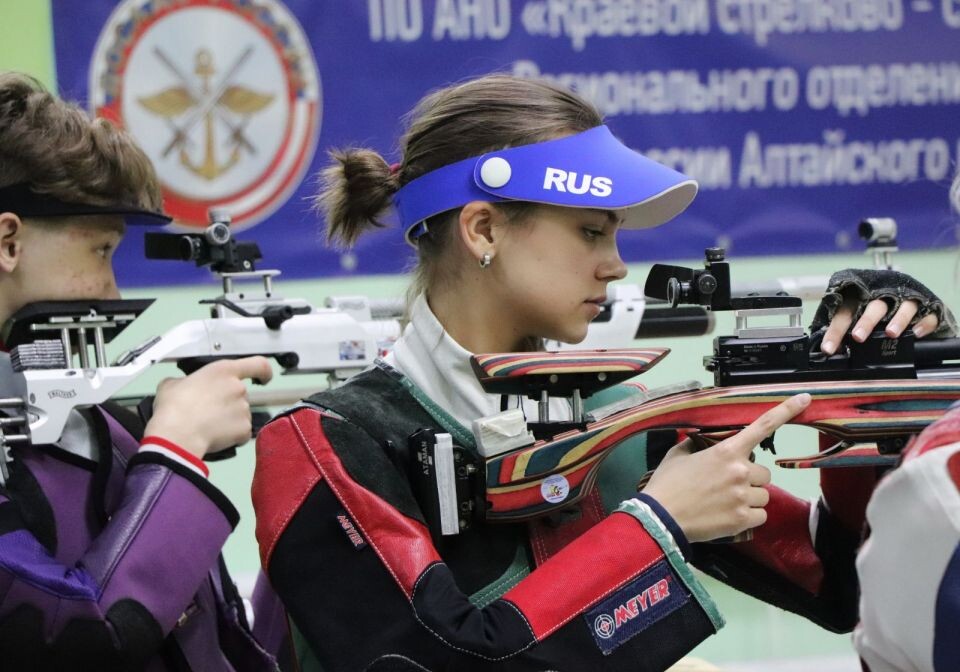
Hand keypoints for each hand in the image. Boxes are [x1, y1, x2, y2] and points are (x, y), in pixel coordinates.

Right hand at [144, 357, 273, 458]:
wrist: (177, 435)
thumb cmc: (173, 408)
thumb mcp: (172, 384)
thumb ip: (186, 381)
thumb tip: (184, 385)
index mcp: (223, 371)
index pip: (258, 364)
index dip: (263, 371)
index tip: (263, 378)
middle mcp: (238, 388)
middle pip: (241, 394)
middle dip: (228, 402)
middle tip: (209, 411)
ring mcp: (244, 409)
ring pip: (240, 414)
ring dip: (229, 419)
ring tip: (208, 425)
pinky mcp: (244, 429)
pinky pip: (241, 432)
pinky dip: (231, 436)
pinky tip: (215, 436)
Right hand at [643, 393, 811, 542]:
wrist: (660, 518)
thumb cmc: (667, 485)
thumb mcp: (678, 456)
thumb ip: (695, 446)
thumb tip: (698, 443)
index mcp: (726, 451)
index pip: (762, 426)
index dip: (786, 410)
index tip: (804, 399)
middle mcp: (740, 471)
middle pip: (764, 473)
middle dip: (751, 479)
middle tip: (727, 487)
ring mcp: (743, 496)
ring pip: (764, 496)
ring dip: (749, 499)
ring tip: (724, 503)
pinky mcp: (743, 519)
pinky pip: (761, 516)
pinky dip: (748, 517)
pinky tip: (729, 516)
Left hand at [820, 298, 939, 354]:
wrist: (909, 296)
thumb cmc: (876, 310)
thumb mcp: (858, 316)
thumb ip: (846, 331)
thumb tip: (833, 351)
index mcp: (862, 298)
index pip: (845, 313)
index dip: (835, 330)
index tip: (828, 348)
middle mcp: (884, 296)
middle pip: (874, 306)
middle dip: (865, 321)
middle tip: (857, 337)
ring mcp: (907, 300)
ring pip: (903, 306)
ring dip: (897, 319)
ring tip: (891, 333)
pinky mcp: (928, 307)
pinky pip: (927, 314)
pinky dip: (923, 323)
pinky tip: (916, 333)